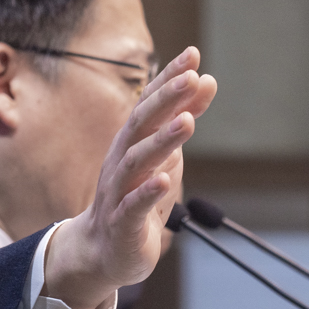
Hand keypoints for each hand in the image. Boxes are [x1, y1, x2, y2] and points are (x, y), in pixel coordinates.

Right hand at [44, 47, 216, 308]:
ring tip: (187, 122)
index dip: (169, 79)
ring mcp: (119, 192)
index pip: (151, 104)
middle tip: (192, 77)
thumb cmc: (136, 201)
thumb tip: (206, 80)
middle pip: (141, 125)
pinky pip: (133, 206)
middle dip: (166, 100)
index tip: (193, 55)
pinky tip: (164, 181)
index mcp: (133, 143)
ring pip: (137, 162)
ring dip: (162, 141)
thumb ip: (182, 120)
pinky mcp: (122, 224)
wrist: (102, 253)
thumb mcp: (166, 157)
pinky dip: (148, 192)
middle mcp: (122, 161)